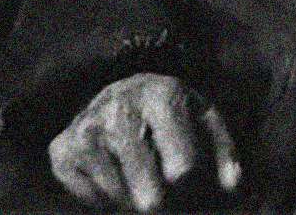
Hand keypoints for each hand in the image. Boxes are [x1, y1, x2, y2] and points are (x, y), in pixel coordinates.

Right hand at [48, 72, 240, 209]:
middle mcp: (119, 108)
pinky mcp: (61, 150)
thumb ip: (224, 153)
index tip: (187, 180)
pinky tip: (113, 174)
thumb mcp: (203, 121)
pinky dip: (105, 199)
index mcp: (162, 95)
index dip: (191, 186)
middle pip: (151, 197)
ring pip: (121, 203)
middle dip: (163, 201)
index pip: (183, 170)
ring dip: (133, 200)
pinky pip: (90, 203)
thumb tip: (234, 187)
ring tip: (138, 175)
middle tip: (162, 187)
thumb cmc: (170, 115)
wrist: (119, 93)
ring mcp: (86, 129)